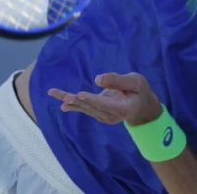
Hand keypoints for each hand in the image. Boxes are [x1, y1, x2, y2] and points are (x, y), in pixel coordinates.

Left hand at [48, 72, 162, 125]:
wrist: (141, 107)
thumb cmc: (140, 91)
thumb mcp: (136, 82)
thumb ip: (118, 80)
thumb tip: (97, 79)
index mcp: (123, 108)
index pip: (106, 104)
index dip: (93, 99)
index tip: (80, 95)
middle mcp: (110, 116)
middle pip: (91, 106)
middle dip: (77, 100)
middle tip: (65, 97)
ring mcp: (103, 116)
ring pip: (84, 107)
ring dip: (69, 100)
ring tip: (55, 93)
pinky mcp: (98, 113)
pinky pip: (84, 109)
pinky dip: (73, 106)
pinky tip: (62, 105)